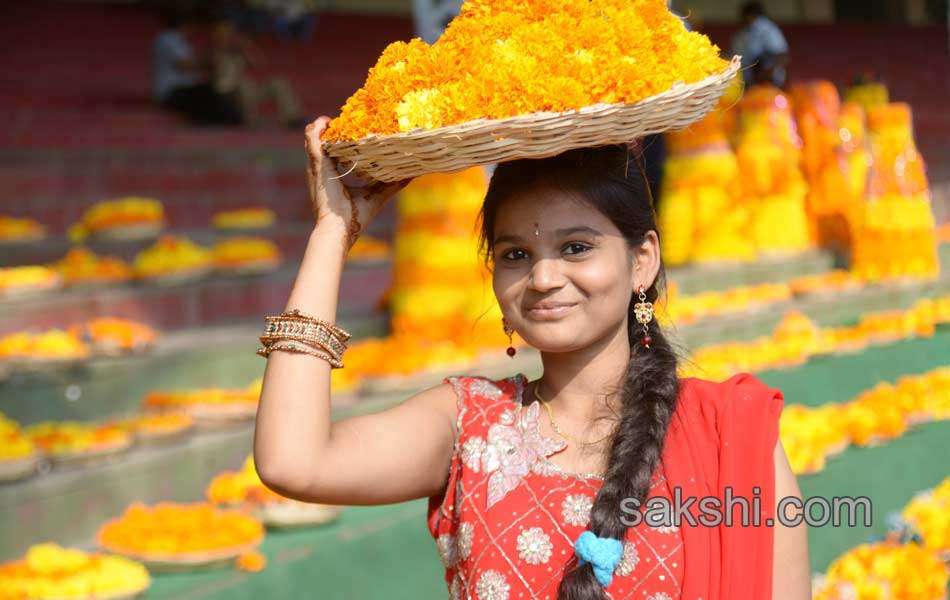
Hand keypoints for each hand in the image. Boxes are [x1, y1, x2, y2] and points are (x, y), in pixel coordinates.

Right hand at [304, 116, 410, 248]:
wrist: (339, 230)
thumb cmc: (355, 218)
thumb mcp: (377, 194)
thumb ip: (393, 183)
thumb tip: (412, 173)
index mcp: (331, 176)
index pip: (331, 152)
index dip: (340, 140)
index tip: (354, 131)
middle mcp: (321, 169)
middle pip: (321, 141)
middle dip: (332, 130)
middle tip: (349, 121)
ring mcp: (316, 166)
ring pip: (313, 136)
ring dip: (323, 125)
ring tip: (336, 119)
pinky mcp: (316, 165)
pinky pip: (312, 139)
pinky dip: (317, 128)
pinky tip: (327, 122)